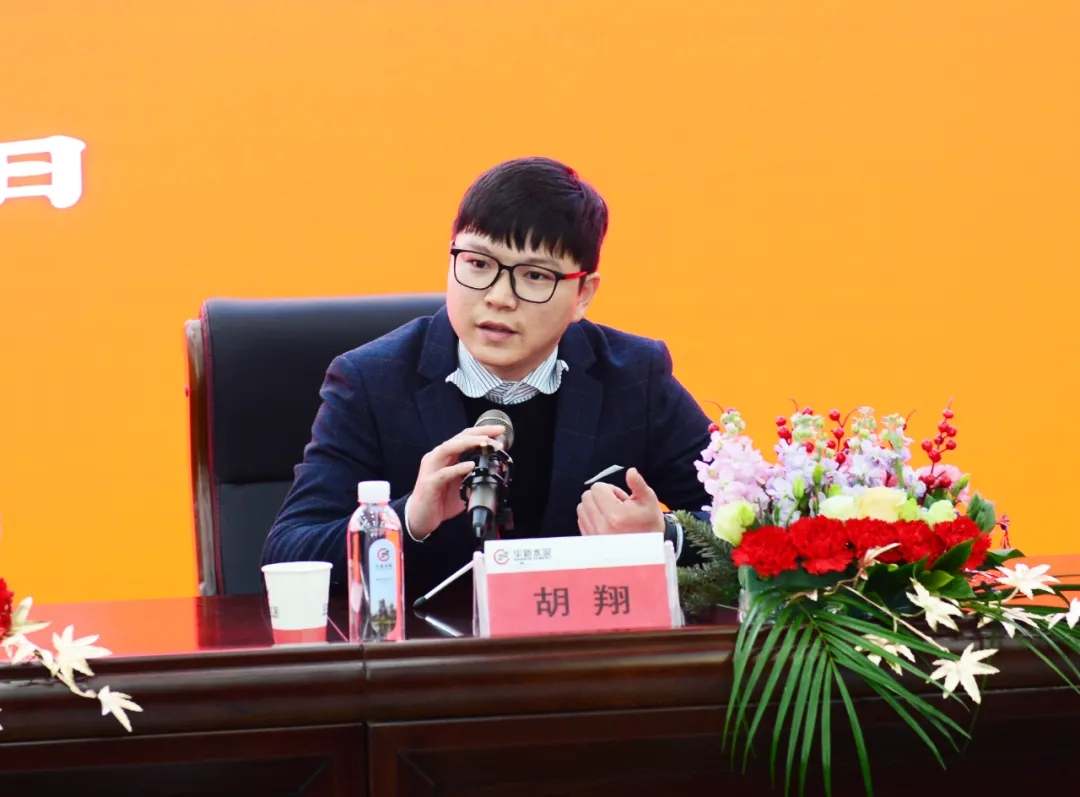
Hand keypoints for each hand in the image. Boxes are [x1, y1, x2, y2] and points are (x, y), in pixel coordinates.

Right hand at [406, 424, 506, 538]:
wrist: (420, 518)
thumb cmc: (439, 500)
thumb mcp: (462, 486)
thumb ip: (476, 477)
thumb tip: (497, 473)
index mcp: (446, 457)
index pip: (465, 437)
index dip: (482, 431)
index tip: (500, 430)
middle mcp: (437, 458)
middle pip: (459, 438)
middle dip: (479, 433)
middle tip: (497, 433)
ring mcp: (431, 469)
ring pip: (449, 448)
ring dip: (469, 443)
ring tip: (485, 442)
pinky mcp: (429, 483)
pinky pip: (444, 473)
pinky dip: (458, 468)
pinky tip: (470, 466)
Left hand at [576, 467, 665, 536]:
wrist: (648, 548)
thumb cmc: (649, 522)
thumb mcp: (649, 501)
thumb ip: (638, 484)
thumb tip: (631, 471)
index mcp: (616, 515)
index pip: (597, 488)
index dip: (610, 489)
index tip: (622, 499)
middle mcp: (602, 526)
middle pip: (587, 496)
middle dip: (600, 496)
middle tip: (616, 505)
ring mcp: (594, 535)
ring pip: (581, 508)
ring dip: (594, 506)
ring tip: (611, 514)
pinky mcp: (590, 540)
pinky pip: (581, 520)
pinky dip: (590, 517)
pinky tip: (604, 521)